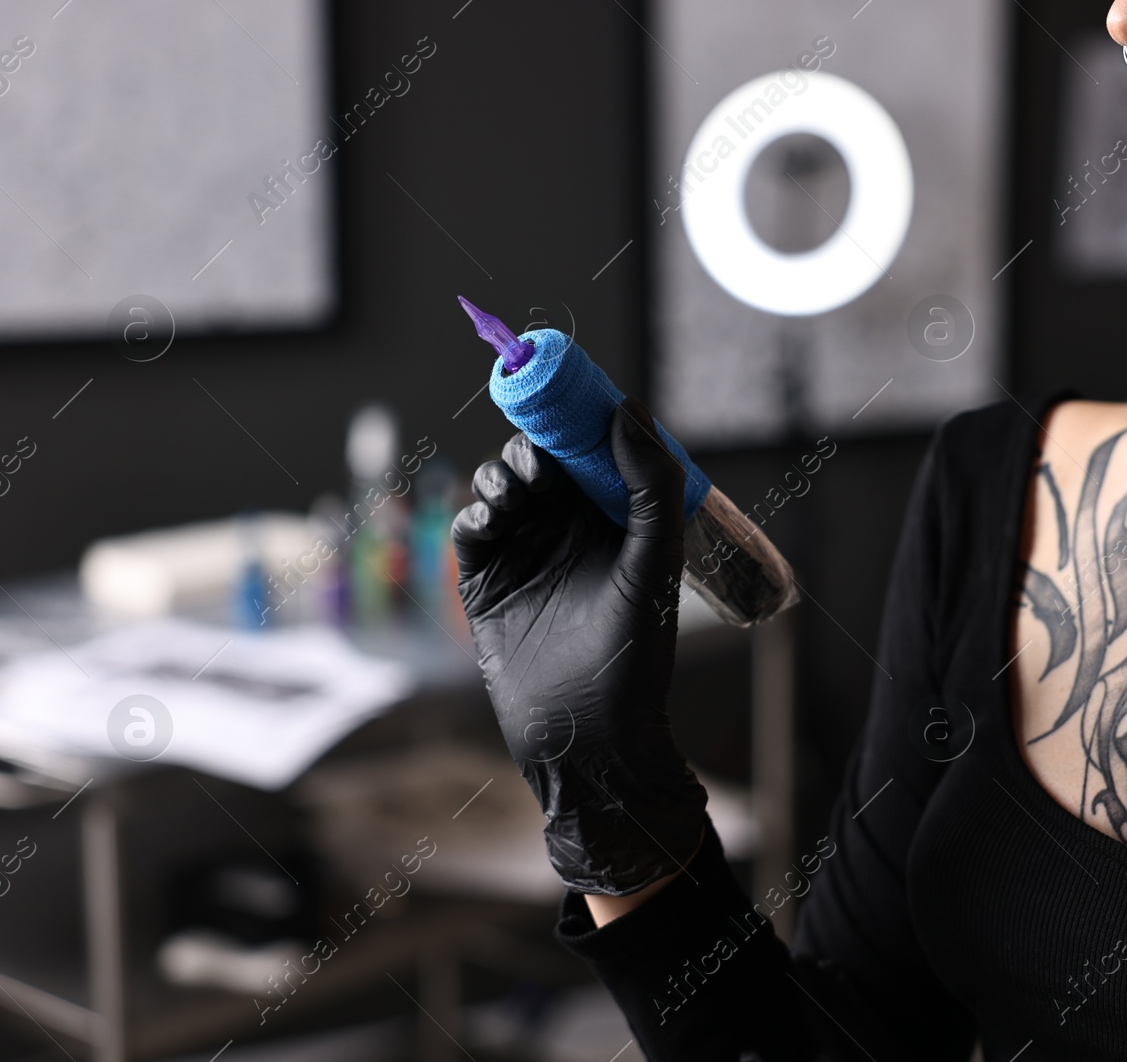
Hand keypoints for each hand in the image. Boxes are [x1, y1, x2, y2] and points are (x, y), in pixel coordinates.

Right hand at [452, 397, 706, 895]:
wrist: (590, 733)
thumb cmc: (636, 654)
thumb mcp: (655, 562)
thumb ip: (651, 485)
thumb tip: (628, 409)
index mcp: (614, 519)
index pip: (591, 449)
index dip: (576, 418)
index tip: (565, 393)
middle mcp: (569, 529)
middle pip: (540, 458)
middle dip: (533, 448)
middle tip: (539, 463)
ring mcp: (525, 552)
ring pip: (501, 486)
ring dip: (502, 476)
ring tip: (517, 494)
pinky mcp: (486, 580)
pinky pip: (471, 527)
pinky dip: (477, 513)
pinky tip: (493, 522)